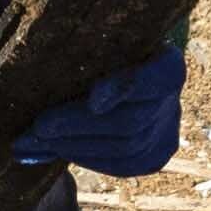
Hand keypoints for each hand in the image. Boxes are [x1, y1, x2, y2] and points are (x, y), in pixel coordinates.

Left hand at [16, 45, 188, 182]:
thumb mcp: (96, 45)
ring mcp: (168, 130)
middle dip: (78, 126)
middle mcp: (173, 98)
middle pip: (129, 121)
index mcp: (167, 64)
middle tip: (38, 127)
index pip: (153, 78)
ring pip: (124, 149)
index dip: (124, 89)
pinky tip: (58, 150)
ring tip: (38, 142)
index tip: (93, 99)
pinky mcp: (156, 156)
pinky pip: (123, 166)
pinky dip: (88, 159)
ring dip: (75, 147)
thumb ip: (82, 55)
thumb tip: (43, 79)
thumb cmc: (100, 51)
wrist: (125, 75)